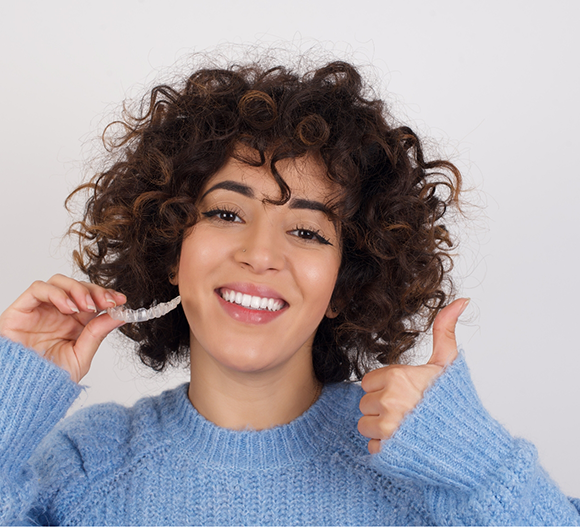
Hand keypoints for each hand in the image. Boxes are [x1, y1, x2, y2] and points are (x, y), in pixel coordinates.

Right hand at [0, 274, 126, 382]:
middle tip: (107, 302)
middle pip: (78, 287)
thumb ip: (97, 334)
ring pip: (60, 282)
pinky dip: (56, 293)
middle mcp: (58, 313)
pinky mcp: (21, 309)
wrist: (23, 393)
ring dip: (78, 289)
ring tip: (87, 307)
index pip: (93, 299)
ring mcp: (40, 310)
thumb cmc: (48, 379)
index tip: (121, 300)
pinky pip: (38, 289)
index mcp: (75, 323)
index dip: (107, 296)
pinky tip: (68, 308)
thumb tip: (120, 316)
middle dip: (96, 291)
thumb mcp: (80, 356)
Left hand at [357, 298, 469, 453]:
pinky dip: (385, 449)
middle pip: (365, 403)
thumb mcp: (449, 364)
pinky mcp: (388, 452)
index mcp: (399, 377)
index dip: (385, 388)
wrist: (472, 446)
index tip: (405, 394)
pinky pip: (372, 447)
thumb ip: (445, 331)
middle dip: (382, 409)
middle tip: (408, 413)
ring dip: (381, 430)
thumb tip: (461, 301)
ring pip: (365, 425)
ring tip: (407, 429)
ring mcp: (388, 428)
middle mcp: (390, 401)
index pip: (369, 382)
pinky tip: (405, 445)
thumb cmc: (457, 405)